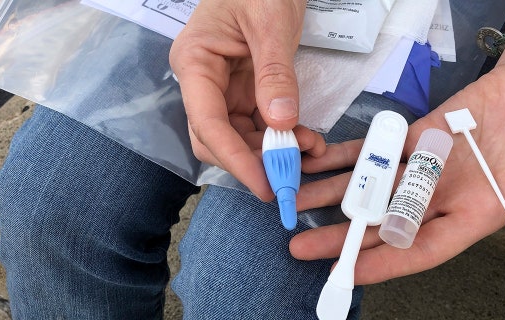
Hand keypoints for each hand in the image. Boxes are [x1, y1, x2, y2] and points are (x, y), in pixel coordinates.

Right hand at [169, 0, 321, 199]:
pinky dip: (281, 136)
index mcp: (195, 62)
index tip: (264, 183)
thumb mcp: (271, 24)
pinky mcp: (244, 90)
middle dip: (253, 160)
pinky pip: (258, 124)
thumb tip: (280, 123)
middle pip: (217, 138)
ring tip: (309, 149)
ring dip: (272, 151)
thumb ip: (274, 74)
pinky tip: (305, 138)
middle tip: (290, 175)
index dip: (234, 159)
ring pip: (240, 137)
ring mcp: (223, 88)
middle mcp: (203, 81)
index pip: (207, 123)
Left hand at [290, 62, 504, 282]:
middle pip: (383, 223)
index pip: (422, 248)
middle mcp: (442, 195)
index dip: (384, 264)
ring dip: (333, 196)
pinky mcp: (414, 136)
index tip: (346, 273)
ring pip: (370, 186)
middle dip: (342, 237)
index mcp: (474, 213)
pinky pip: (373, 148)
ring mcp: (424, 166)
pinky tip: (317, 162)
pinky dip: (344, 155)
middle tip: (300, 247)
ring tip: (296, 204)